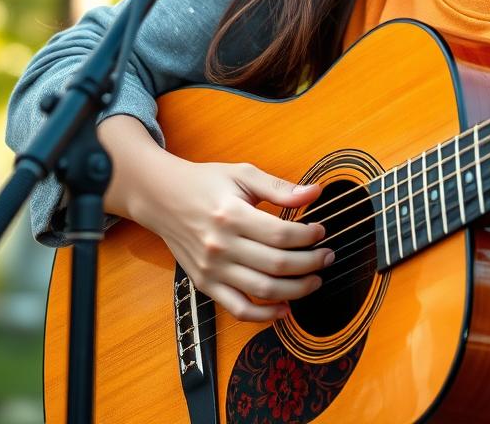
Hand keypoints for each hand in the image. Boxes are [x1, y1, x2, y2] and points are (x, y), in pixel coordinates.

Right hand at [133, 159, 331, 322]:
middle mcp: (220, 246)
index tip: (322, 231)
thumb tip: (315, 192)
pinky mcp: (204, 284)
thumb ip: (279, 187)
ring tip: (315, 280)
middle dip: (310, 264)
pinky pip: (238, 309)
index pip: (281, 235)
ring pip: (262, 290)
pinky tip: (285, 308)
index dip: (309, 236)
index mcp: (232, 215)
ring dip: (296, 290)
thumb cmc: (205, 183)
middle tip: (327, 257)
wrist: (162, 198)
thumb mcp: (243, 174)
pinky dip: (264, 316)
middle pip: (276, 265)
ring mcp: (211, 269)